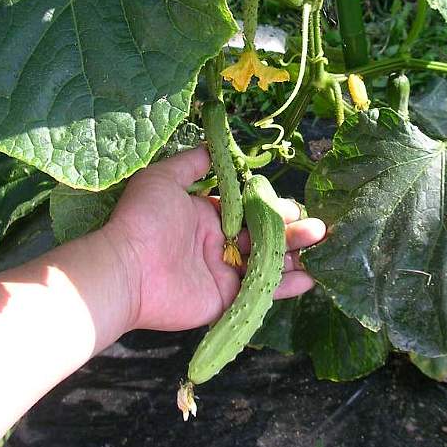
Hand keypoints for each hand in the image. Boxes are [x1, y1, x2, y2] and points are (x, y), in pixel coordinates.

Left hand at [104, 146, 325, 331]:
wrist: (126, 268)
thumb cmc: (143, 220)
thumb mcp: (163, 178)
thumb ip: (191, 163)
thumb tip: (214, 147)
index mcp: (206, 217)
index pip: (247, 211)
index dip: (270, 207)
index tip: (292, 204)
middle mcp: (217, 244)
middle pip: (263, 236)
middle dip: (290, 229)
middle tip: (316, 224)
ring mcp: (223, 273)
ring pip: (267, 262)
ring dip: (295, 253)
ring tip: (320, 242)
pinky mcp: (226, 299)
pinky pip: (261, 292)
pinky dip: (286, 287)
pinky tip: (310, 277)